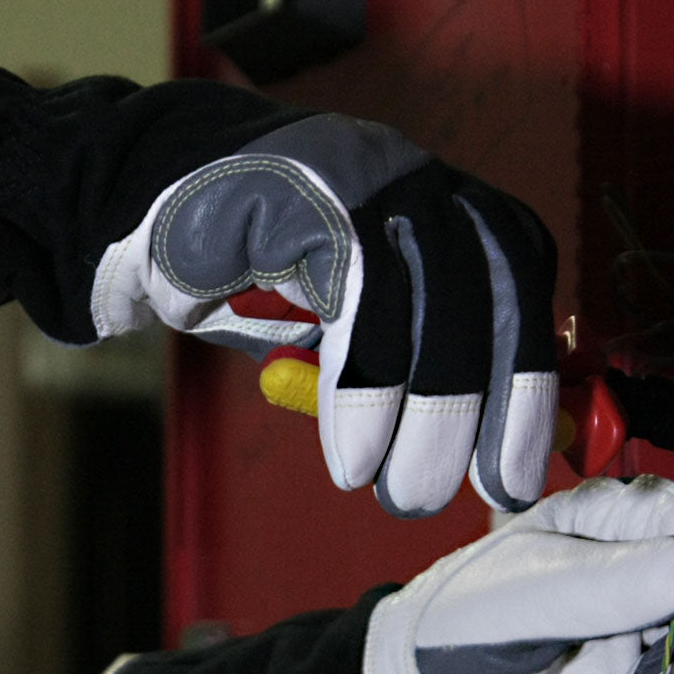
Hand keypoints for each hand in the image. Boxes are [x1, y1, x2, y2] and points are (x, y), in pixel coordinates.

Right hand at [92, 111, 557, 514]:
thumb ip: (406, 364)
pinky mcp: (309, 195)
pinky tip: (352, 451)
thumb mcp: (345, 321)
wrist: (145, 205)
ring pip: (433, 295)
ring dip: (425, 410)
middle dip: (482, 409)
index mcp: (444, 209)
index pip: (518, 288)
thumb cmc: (250, 273)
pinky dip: (363, 387)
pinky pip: (359, 295)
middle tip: (451, 495)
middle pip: (490, 291)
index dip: (528, 387)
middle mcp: (419, 182)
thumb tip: (467, 448)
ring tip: (401, 492)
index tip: (512, 478)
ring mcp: (367, 178)